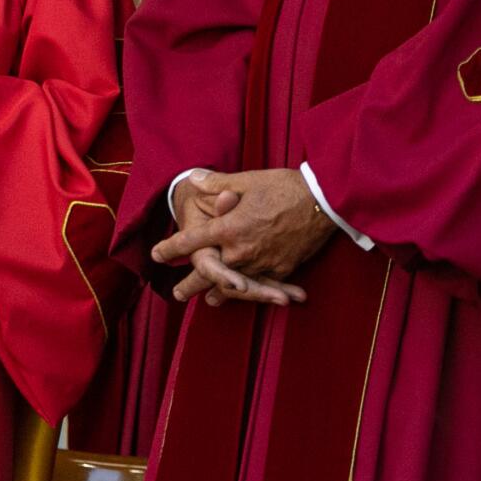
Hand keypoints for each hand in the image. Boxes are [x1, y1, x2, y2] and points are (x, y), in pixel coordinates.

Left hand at [155, 169, 338, 301]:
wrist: (324, 201)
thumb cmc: (284, 186)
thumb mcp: (248, 180)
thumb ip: (217, 183)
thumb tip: (194, 178)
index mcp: (228, 228)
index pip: (191, 241)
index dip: (171, 248)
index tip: (156, 254)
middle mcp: (241, 251)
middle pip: (208, 274)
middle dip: (191, 285)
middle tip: (177, 295)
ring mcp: (262, 263)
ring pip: (234, 284)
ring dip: (220, 293)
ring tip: (210, 302)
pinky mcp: (282, 269)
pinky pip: (261, 283)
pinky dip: (252, 290)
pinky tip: (247, 295)